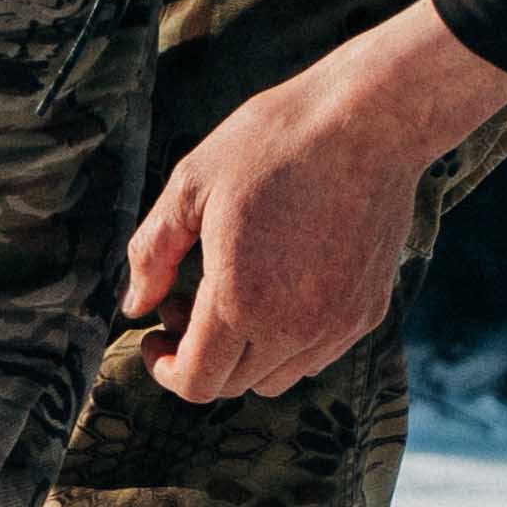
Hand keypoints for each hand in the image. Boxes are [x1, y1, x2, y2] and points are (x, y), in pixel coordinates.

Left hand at [120, 0, 506, 404]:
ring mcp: (338, 325)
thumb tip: (136, 305)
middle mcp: (294, 329)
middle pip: (232, 385)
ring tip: (234, 294)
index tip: (155, 336)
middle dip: (197, 356)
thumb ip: (153, 254)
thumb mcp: (191, 185)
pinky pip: (318, 354)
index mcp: (241, 301)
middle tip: (185, 301)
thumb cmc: (275, 143)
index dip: (164, 370)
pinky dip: (288, 341)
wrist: (370, 121)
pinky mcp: (369, 312)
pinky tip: (280, 285)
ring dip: (244, 354)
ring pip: (277, 378)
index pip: (196, 382)